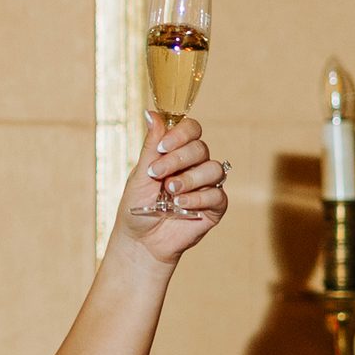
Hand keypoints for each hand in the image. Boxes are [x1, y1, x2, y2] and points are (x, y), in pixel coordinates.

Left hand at [114, 113, 226, 264]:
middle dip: (178, 159)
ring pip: (213, 168)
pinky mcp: (215, 206)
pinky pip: (217, 194)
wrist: (140, 242)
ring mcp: (207, 185)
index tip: (161, 148)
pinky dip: (198, 197)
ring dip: (190, 178)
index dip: (180, 134)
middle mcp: (195, 166)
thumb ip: (150, 146)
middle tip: (157, 175)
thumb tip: (151, 112)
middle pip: (200, 147)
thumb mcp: (140, 175)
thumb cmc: (138, 208)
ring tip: (170, 192)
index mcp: (177, 153)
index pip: (191, 130)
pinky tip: (181, 204)